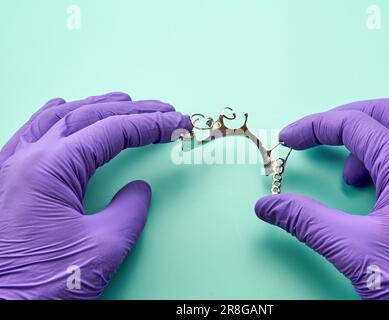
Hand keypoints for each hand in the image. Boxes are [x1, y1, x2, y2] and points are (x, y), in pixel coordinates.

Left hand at [0, 92, 190, 298]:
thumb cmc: (42, 283)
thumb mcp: (102, 247)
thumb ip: (129, 210)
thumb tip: (139, 190)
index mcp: (50, 168)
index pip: (111, 131)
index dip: (150, 124)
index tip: (176, 121)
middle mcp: (26, 157)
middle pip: (87, 115)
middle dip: (131, 110)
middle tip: (163, 109)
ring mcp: (10, 165)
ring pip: (58, 117)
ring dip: (96, 106)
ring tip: (125, 101)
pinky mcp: (6, 179)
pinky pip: (33, 132)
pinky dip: (59, 116)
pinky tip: (67, 111)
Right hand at [255, 99, 388, 299]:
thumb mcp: (354, 250)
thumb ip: (305, 221)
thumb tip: (267, 206)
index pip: (353, 124)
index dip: (313, 127)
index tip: (289, 139)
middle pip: (384, 114)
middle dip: (343, 119)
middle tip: (315, 136)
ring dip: (366, 141)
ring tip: (347, 175)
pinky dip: (385, 159)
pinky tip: (374, 189)